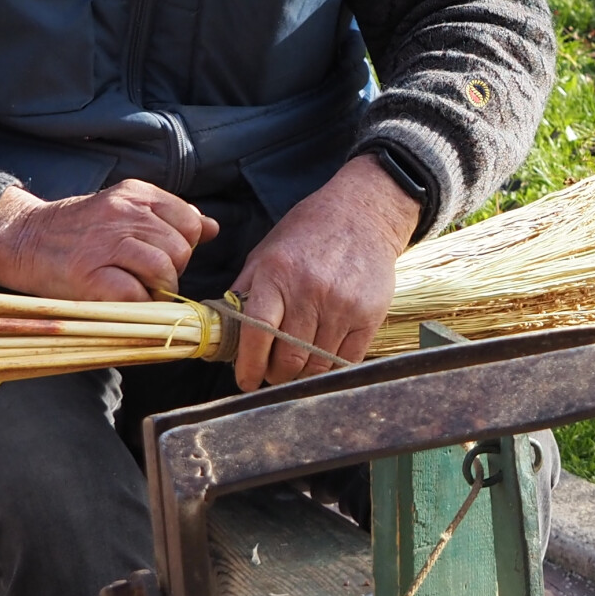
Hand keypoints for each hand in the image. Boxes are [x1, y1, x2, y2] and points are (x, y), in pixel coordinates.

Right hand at [0, 180, 216, 302]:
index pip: (191, 222)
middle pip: (180, 249)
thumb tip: (212, 228)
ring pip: (163, 270)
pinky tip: (123, 301)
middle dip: (173, 272)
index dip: (185, 247)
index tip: (165, 258)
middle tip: (149, 280)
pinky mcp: (88, 273)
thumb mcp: (125, 210)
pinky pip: (134, 294)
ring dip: (158, 291)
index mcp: (136, 193)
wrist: (23, 239)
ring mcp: (105, 242)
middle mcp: (123, 212)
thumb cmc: (81, 231)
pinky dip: (137, 305)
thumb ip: (170, 217)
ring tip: (139, 292)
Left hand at [224, 157, 418, 388]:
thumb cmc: (307, 235)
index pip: (257, 333)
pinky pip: (346, 361)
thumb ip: (245, 293)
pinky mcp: (369, 315)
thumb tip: (225, 334)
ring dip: (302, 375)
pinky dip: (330, 369)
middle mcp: (310, 291)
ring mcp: (343, 305)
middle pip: (288, 357)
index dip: (249, 365)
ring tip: (297, 367)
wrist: (362, 214)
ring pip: (317, 364)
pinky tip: (322, 360)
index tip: (246, 380)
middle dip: (276, 374)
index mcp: (276, 274)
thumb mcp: (265, 254)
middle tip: (273, 373)